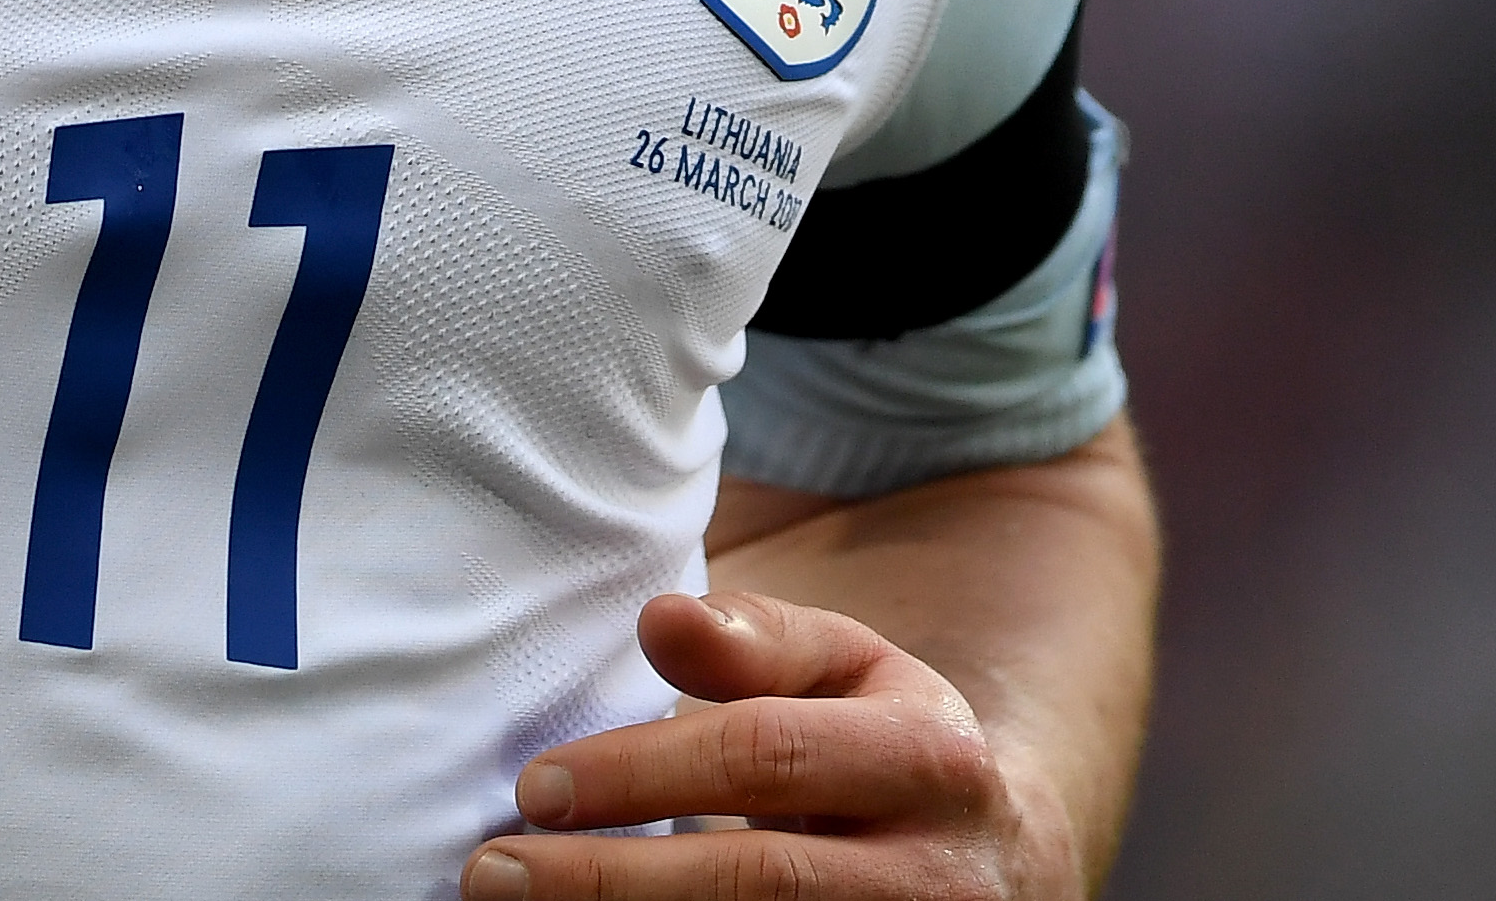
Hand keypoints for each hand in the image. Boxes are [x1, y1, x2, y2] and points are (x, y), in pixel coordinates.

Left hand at [465, 590, 1076, 899]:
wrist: (1003, 861)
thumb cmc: (882, 742)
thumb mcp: (846, 671)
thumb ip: (754, 642)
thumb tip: (658, 620)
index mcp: (927, 755)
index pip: (766, 755)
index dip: (642, 772)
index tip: (534, 788)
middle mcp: (938, 870)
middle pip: (760, 881)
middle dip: (611, 881)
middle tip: (492, 874)